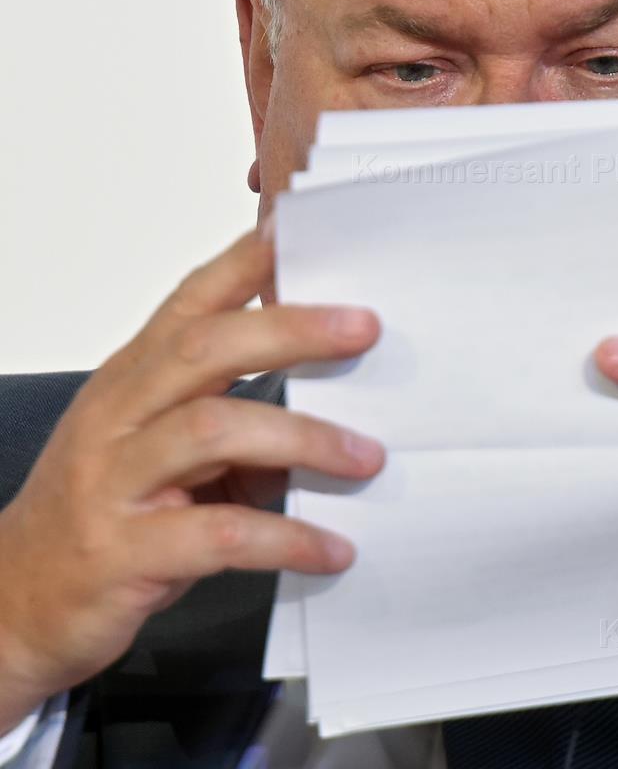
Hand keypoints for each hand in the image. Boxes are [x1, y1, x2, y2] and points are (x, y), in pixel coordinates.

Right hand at [0, 227, 383, 733]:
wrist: (16, 604)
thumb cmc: (103, 511)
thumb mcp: (162, 451)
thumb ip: (235, 421)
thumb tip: (333, 411)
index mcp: (132, 378)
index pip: (192, 301)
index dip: (245, 261)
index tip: (299, 228)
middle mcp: (118, 415)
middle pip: (205, 348)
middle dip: (291, 330)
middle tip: (363, 328)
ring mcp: (113, 481)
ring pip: (212, 430)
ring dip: (302, 438)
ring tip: (366, 457)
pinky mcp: (124, 552)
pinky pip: (217, 535)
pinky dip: (284, 537)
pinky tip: (331, 548)